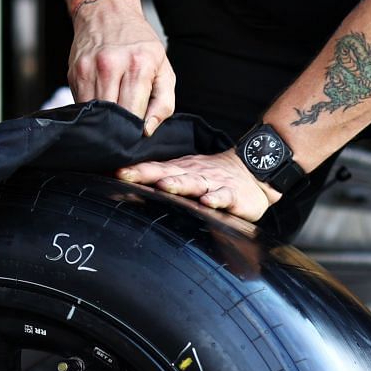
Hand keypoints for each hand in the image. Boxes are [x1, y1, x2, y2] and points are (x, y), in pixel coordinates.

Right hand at [68, 1, 175, 133]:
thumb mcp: (164, 70)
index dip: (135, 131)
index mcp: (138, 66)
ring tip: (113, 120)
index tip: (137, 134)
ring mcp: (88, 68)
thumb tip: (147, 130)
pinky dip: (92, 110)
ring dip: (103, 122)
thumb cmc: (140, 44)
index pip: (134, 114)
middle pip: (112, 116)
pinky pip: (81, 103)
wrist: (107, 12)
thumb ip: (163, 103)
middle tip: (125, 133)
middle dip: (119, 129)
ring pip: (93, 113)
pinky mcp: (73, 73)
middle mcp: (110, 65)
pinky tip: (101, 105)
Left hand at [118, 150, 278, 222]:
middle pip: (168, 173)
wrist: (253, 171)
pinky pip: (224, 196)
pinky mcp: (233, 194)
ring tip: (165, 186)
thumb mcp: (188, 174)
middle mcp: (194, 174)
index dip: (137, 171)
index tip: (118, 173)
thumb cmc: (214, 176)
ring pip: (194, 183)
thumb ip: (165, 179)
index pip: (156, 168)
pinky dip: (216, 198)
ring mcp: (213, 183)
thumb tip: (132, 185)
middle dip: (148, 174)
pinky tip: (208, 202)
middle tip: (129, 176)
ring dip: (179, 184)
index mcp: (181, 170)